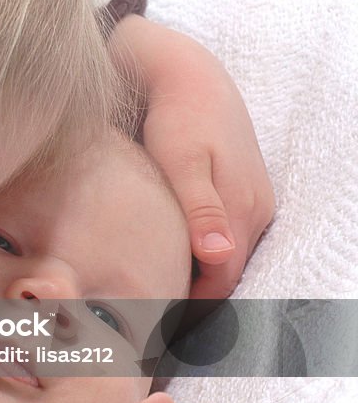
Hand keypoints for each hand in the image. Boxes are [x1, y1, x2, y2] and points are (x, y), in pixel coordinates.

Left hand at [109, 16, 273, 299]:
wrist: (189, 74)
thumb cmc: (177, 116)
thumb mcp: (182, 162)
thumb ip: (201, 209)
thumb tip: (219, 254)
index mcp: (243, 211)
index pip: (223, 283)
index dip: (190, 310)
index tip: (152, 328)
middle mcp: (256, 211)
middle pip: (226, 275)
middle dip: (193, 300)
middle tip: (146, 318)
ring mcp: (251, 201)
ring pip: (224, 258)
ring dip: (197, 277)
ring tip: (151, 293)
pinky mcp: (238, 190)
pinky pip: (222, 236)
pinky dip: (199, 253)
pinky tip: (167, 255)